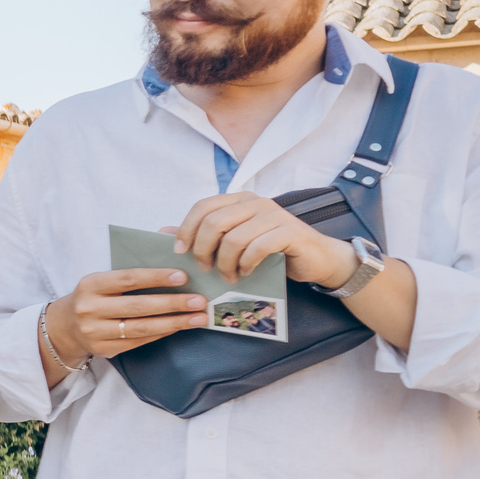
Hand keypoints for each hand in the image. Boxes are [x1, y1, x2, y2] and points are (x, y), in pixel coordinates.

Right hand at [46, 268, 209, 362]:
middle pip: (138, 306)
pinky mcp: (103, 349)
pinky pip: (139, 341)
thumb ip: (131, 270)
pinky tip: (179, 327)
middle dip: (173, 303)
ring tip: (198, 318)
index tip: (183, 276)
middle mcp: (89, 309)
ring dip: (174, 322)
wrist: (66, 326)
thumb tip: (171, 256)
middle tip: (199, 301)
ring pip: (141, 328)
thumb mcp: (103, 279)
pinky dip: (162, 333)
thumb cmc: (95, 296)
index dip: (156, 277)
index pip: (128, 279)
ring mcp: (95, 332)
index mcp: (90, 284)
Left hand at [173, 191, 357, 289]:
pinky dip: (246, 265)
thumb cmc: (270, 251)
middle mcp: (256, 202)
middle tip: (206, 269)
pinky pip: (257, 248)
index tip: (180, 252)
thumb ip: (203, 235)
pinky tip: (246, 274)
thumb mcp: (234, 241)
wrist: (316, 258)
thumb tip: (163, 232)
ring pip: (234, 238)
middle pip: (214, 222)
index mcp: (240, 200)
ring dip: (226, 263)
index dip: (186, 229)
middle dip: (204, 250)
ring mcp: (275, 215)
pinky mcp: (290, 231)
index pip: (203, 206)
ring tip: (229, 277)